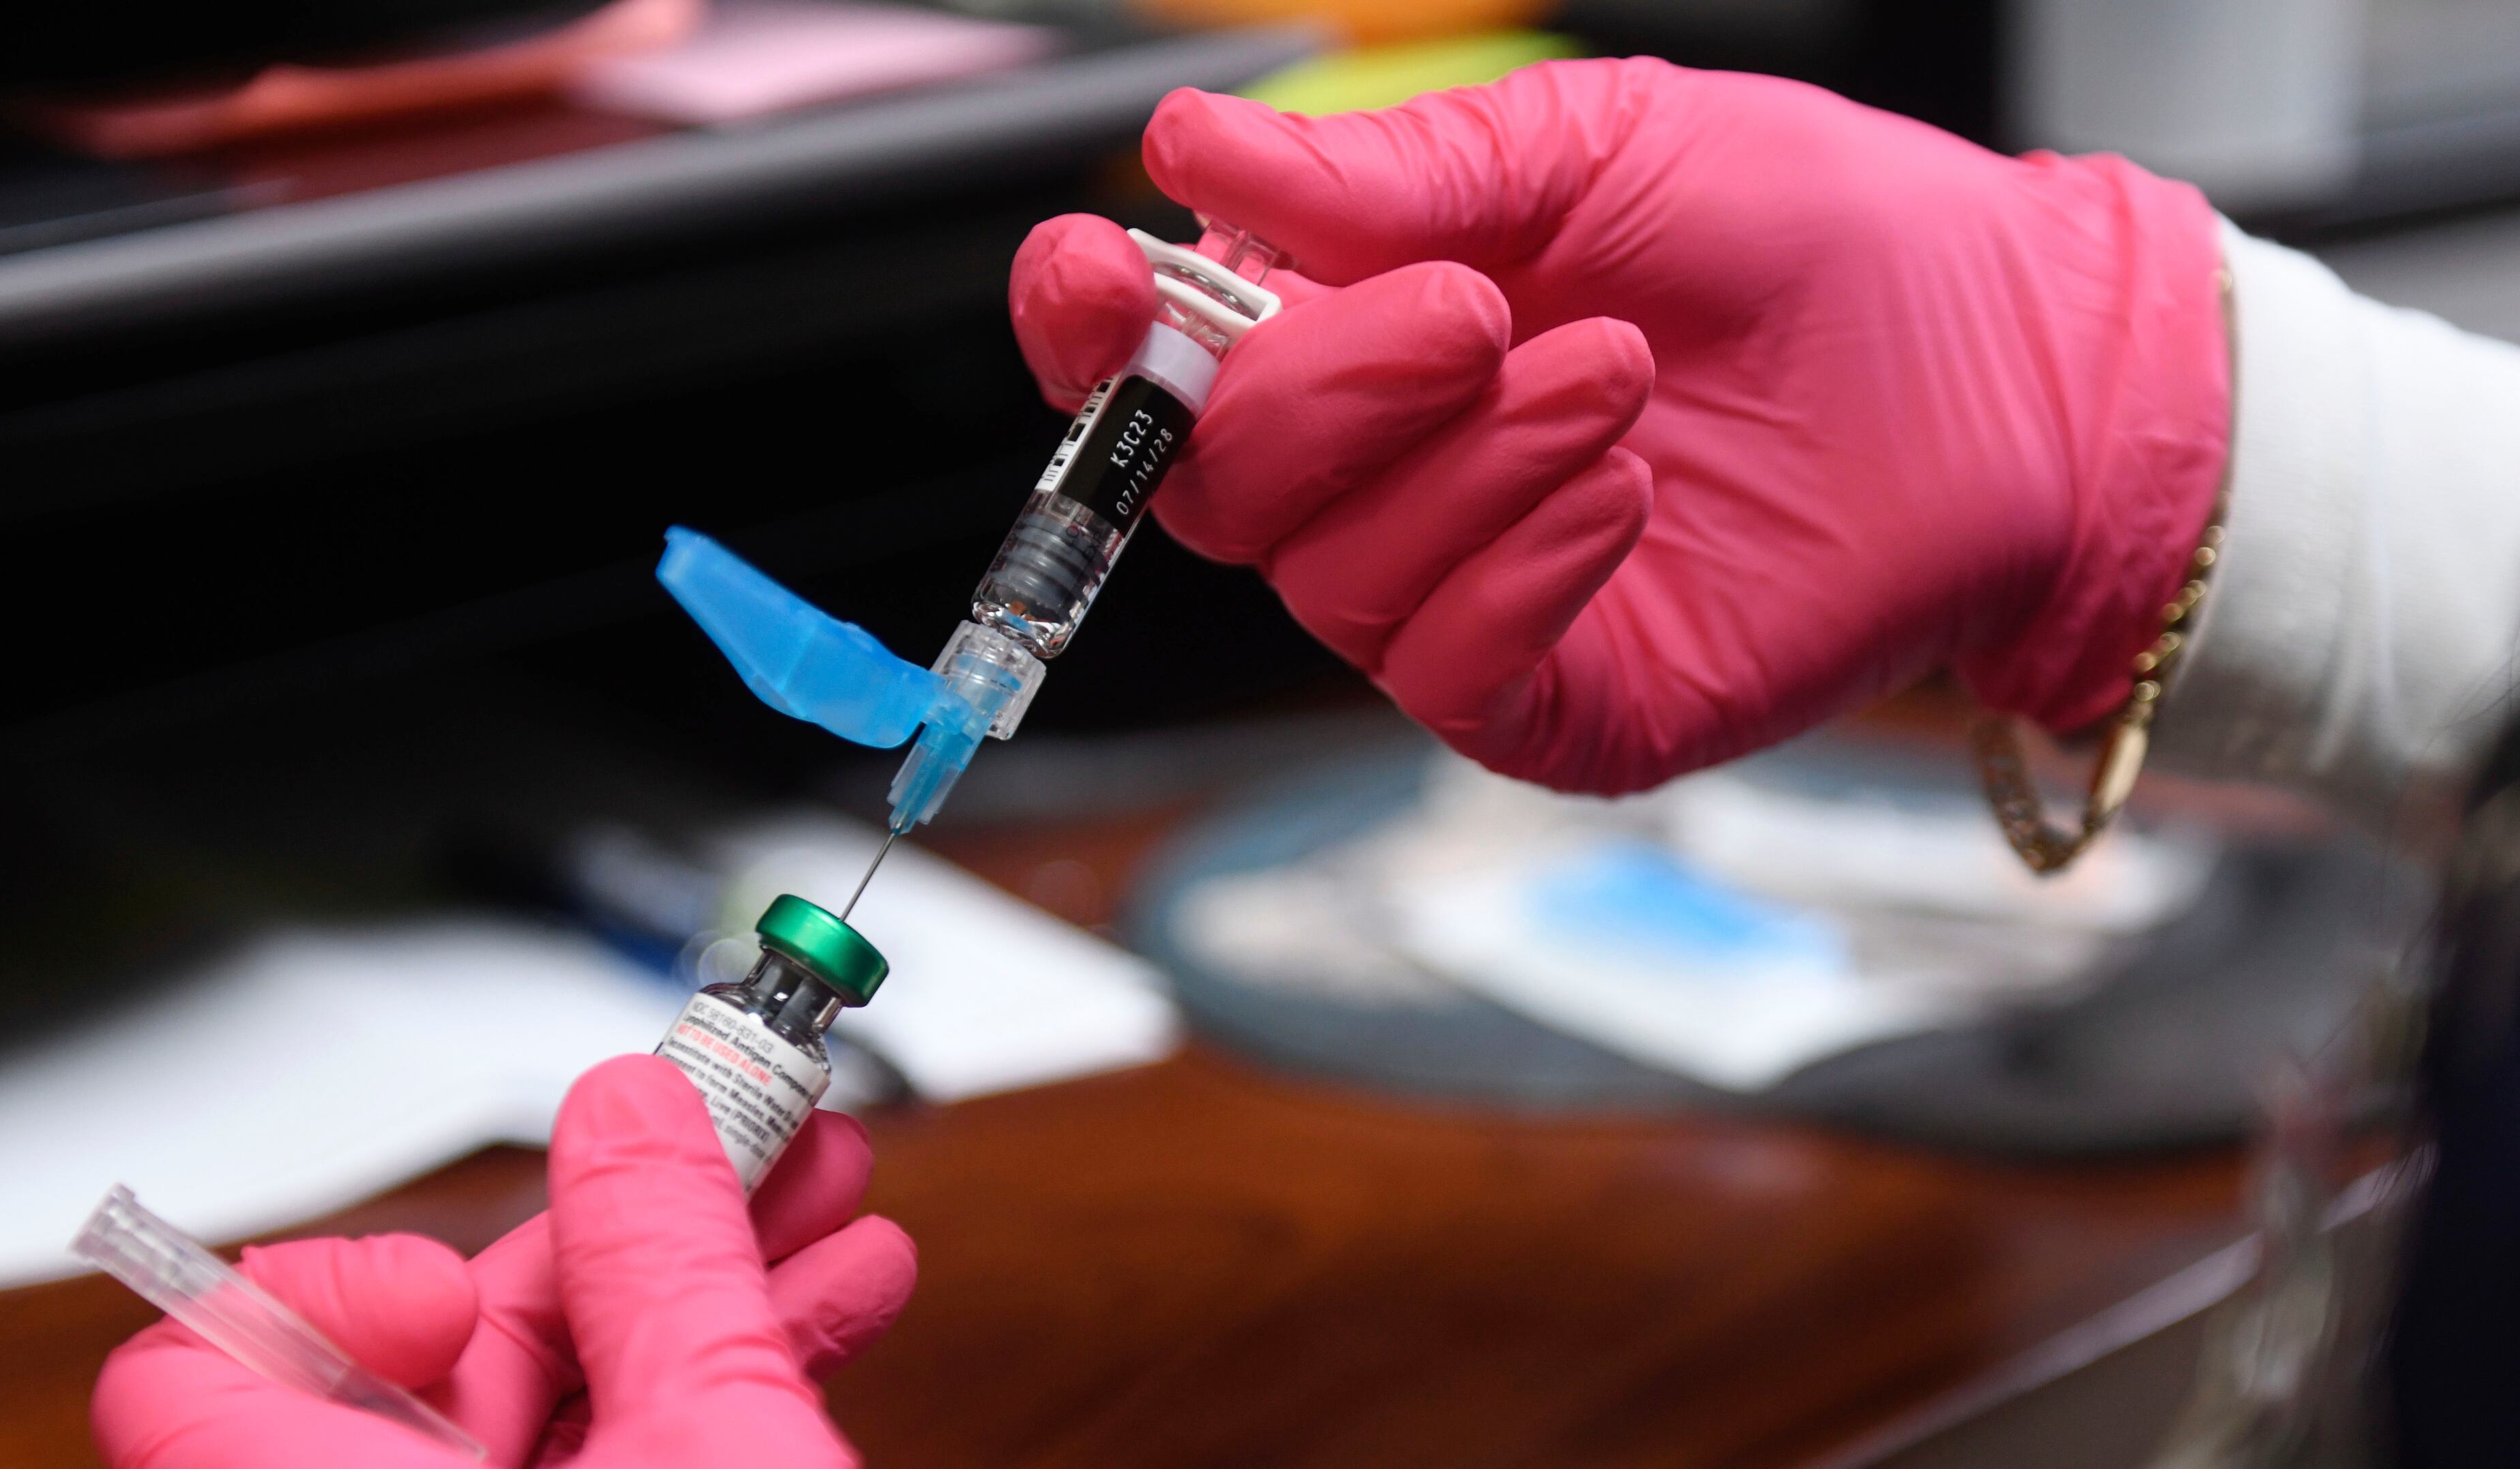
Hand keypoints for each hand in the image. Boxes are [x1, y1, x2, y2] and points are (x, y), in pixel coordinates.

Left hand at [91, 1056, 915, 1467]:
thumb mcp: (709, 1444)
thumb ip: (666, 1266)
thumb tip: (636, 1109)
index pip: (201, 1370)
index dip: (334, 1284)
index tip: (466, 1257)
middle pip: (460, 1347)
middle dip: (633, 1215)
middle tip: (745, 1118)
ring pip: (580, 1388)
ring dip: (718, 1271)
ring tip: (830, 1179)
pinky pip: (643, 1444)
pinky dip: (741, 1367)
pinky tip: (842, 1291)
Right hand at [1011, 61, 2228, 792]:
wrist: (2010, 373)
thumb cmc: (1818, 243)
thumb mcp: (1597, 145)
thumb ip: (1391, 172)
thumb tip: (1189, 150)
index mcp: (1365, 331)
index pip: (1164, 368)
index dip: (1094, 333)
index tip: (1098, 271)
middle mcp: (1387, 479)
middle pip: (1216, 488)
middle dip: (1315, 391)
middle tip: (1472, 309)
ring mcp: (1463, 601)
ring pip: (1327, 580)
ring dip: (1458, 466)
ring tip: (1613, 375)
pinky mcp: (1553, 706)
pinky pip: (1446, 670)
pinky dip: (1515, 568)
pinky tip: (1621, 492)